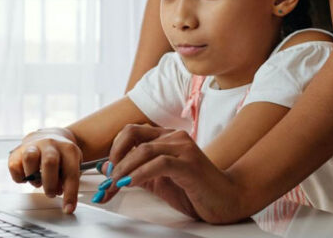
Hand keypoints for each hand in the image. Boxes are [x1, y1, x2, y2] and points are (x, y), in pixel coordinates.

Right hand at [7, 128, 82, 213]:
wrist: (51, 136)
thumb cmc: (62, 155)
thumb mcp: (72, 164)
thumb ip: (68, 180)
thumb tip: (61, 195)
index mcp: (68, 149)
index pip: (70, 173)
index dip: (70, 193)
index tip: (68, 208)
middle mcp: (50, 144)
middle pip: (49, 162)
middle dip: (50, 184)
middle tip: (51, 193)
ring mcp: (33, 146)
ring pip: (29, 158)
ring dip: (33, 178)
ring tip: (38, 182)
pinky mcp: (17, 151)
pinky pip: (14, 166)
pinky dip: (20, 177)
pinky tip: (27, 176)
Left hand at [93, 125, 250, 223]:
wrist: (225, 200)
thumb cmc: (194, 190)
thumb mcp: (157, 181)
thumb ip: (134, 172)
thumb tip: (106, 168)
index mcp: (166, 138)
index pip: (131, 131)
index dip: (114, 149)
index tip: (107, 171)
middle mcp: (174, 137)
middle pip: (133, 134)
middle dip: (115, 156)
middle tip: (108, 178)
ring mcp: (183, 148)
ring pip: (143, 149)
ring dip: (124, 169)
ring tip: (115, 185)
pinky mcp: (189, 164)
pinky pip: (159, 163)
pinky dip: (140, 174)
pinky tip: (131, 184)